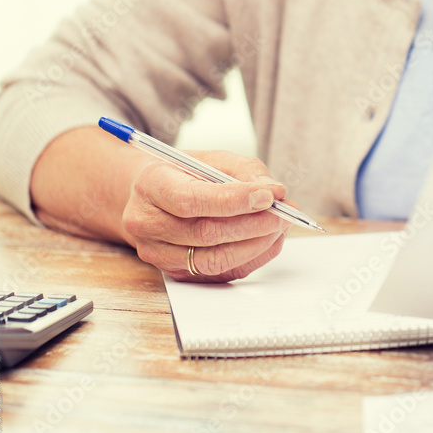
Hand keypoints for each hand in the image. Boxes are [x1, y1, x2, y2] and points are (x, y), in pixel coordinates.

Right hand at [122, 150, 289, 281]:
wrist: (152, 197)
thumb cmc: (186, 174)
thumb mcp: (211, 159)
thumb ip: (244, 170)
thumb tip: (274, 190)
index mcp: (151, 187)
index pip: (191, 200)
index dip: (235, 200)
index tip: (270, 195)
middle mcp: (147, 224)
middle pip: (206, 234)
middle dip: (254, 224)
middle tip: (285, 212)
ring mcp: (159, 254)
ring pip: (216, 260)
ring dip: (258, 244)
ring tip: (281, 226)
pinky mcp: (177, 273)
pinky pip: (222, 273)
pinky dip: (253, 257)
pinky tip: (269, 240)